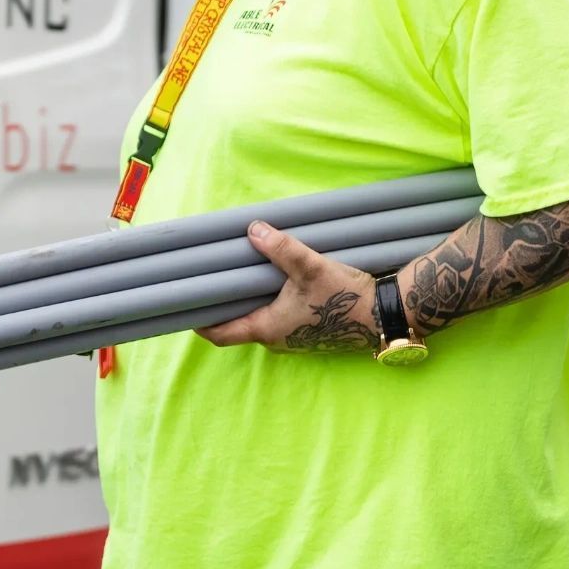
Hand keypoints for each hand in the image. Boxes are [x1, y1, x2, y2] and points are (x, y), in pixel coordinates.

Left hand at [196, 222, 379, 353]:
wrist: (384, 316)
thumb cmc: (345, 298)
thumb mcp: (311, 267)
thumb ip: (281, 247)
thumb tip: (253, 229)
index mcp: (267, 329)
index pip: (219, 334)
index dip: (198, 321)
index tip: (184, 305)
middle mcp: (276, 339)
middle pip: (236, 325)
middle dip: (222, 304)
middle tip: (211, 278)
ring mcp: (293, 338)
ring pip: (258, 320)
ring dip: (248, 301)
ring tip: (240, 274)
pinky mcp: (308, 332)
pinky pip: (277, 318)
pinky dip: (268, 302)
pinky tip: (273, 280)